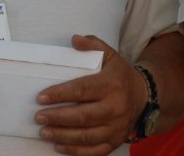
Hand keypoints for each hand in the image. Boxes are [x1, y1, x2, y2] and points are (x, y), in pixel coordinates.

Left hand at [34, 34, 145, 155]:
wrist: (144, 96)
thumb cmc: (120, 76)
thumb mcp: (110, 55)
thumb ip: (93, 45)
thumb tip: (74, 39)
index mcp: (112, 85)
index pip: (81, 90)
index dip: (60, 94)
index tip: (41, 97)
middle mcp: (115, 108)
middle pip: (82, 116)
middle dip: (57, 118)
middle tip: (39, 117)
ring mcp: (116, 128)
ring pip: (86, 136)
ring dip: (62, 135)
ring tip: (44, 132)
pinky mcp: (115, 141)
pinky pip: (94, 150)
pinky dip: (75, 151)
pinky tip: (59, 146)